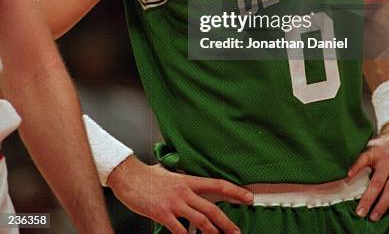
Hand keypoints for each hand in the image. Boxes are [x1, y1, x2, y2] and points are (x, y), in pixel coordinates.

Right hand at [107, 156, 252, 232]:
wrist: (128, 176)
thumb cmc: (146, 175)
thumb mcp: (167, 172)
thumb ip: (179, 178)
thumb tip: (183, 178)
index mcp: (187, 180)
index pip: (217, 184)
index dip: (235, 191)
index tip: (248, 197)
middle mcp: (184, 191)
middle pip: (212, 209)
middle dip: (227, 223)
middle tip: (237, 232)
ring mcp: (174, 204)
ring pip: (201, 222)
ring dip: (213, 233)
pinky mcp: (163, 214)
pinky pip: (180, 231)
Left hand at [348, 121, 388, 220]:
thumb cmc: (387, 141)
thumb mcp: (373, 145)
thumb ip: (364, 159)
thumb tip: (349, 176)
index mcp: (376, 151)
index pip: (363, 160)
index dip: (356, 168)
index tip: (347, 179)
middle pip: (377, 182)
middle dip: (368, 198)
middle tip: (361, 212)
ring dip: (383, 205)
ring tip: (375, 216)